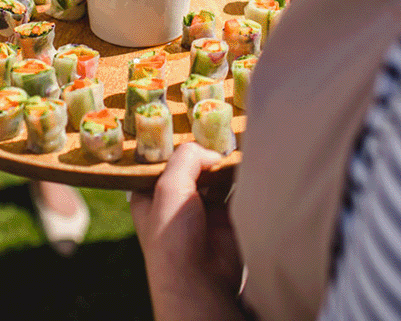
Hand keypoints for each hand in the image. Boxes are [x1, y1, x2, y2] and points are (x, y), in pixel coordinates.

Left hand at [131, 144, 244, 311]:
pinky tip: (249, 164)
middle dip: (206, 152)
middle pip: (193, 165)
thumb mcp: (169, 188)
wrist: (201, 278)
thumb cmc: (172, 239)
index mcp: (151, 194)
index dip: (177, 143)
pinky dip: (244, 177)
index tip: (193, 124)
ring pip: (217, 175)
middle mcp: (177, 200)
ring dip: (227, 164)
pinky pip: (238, 189)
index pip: (163, 159)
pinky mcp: (229, 215)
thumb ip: (187, 158)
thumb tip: (214, 152)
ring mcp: (204, 208)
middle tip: (221, 131)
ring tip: (237, 145)